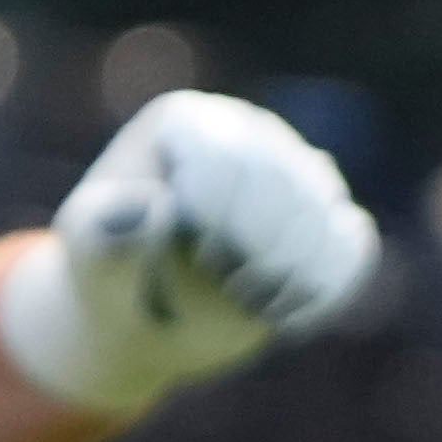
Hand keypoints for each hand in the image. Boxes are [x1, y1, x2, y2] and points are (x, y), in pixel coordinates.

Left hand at [0, 91, 384, 415]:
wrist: (141, 315)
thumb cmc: (109, 274)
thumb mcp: (90, 254)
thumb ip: (104, 230)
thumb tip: (153, 208)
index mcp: (189, 125)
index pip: (232, 157)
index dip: (227, 216)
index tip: (202, 260)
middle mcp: (248, 137)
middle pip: (287, 183)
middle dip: (263, 249)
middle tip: (232, 289)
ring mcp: (292, 179)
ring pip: (325, 212)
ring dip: (294, 274)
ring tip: (252, 301)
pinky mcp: (322, 223)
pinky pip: (350, 245)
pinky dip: (325, 287)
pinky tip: (286, 313)